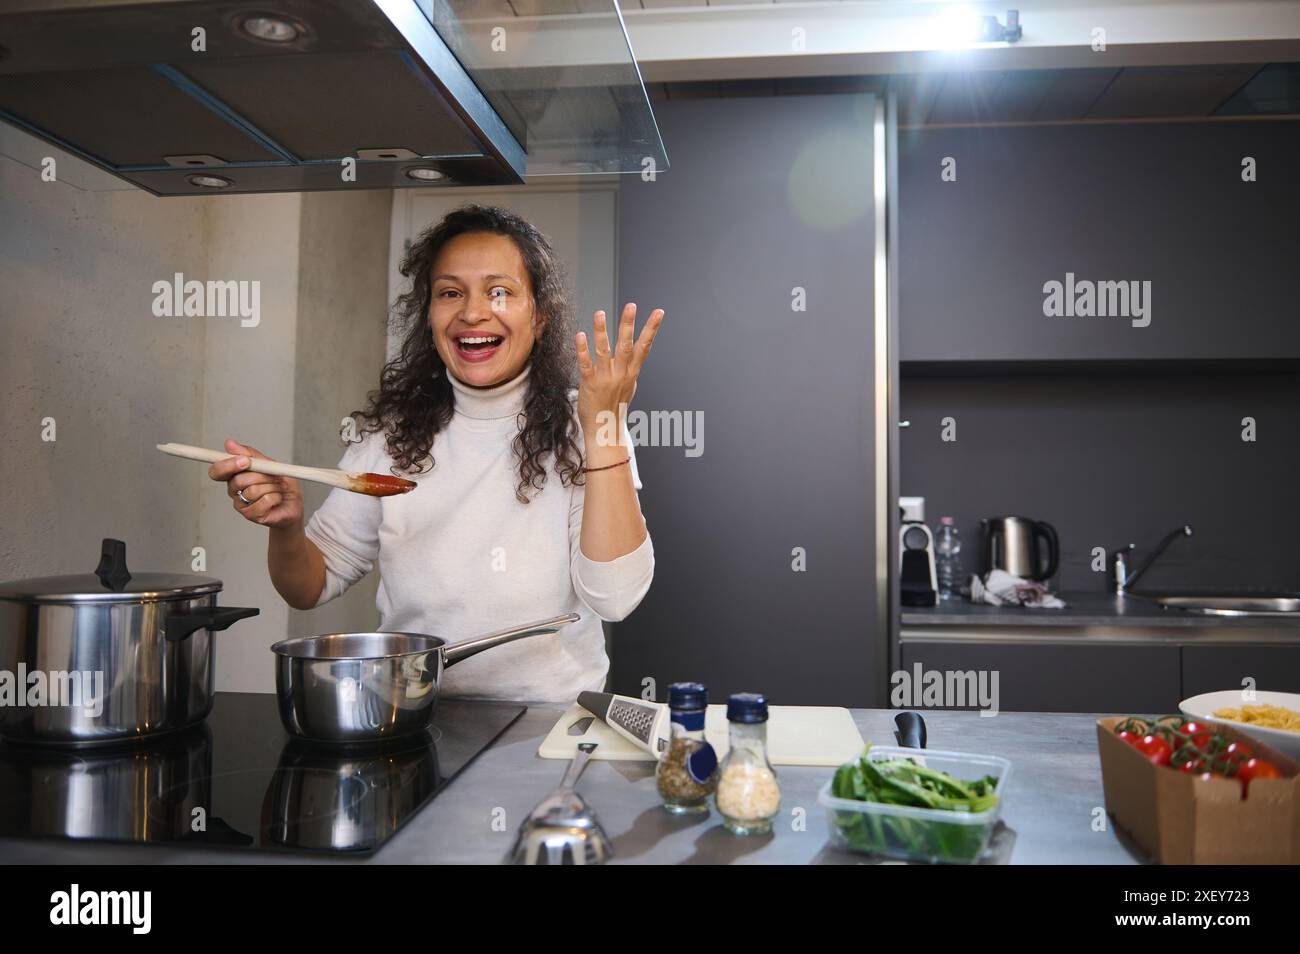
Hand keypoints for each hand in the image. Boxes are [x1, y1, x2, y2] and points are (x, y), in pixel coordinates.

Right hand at [207, 438, 303, 528]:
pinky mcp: (252, 515)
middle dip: (261, 476)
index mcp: (234, 476)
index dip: (227, 465)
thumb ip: (250, 454)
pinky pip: (264, 501)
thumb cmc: (280, 483)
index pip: (217, 471)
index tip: (245, 461)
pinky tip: (277, 499)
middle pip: (238, 480)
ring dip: (272, 487)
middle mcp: (234, 490)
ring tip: (277, 488)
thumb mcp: (269, 464)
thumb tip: (229, 443)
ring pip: (253, 490)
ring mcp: (241, 504)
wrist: (294, 503)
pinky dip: (276, 497)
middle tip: (273, 477)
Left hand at [575, 304, 662, 442]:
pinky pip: (586, 364)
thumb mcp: (628, 386)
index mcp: (631, 373)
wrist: (605, 431)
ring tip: (600, 313)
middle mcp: (621, 374)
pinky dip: (583, 350)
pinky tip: (580, 335)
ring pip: (604, 351)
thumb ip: (631, 368)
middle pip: (626, 346)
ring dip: (602, 331)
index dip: (652, 329)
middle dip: (629, 325)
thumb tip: (637, 353)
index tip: (659, 312)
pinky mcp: (590, 384)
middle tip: (631, 305)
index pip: (644, 347)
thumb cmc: (615, 407)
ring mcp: (605, 379)